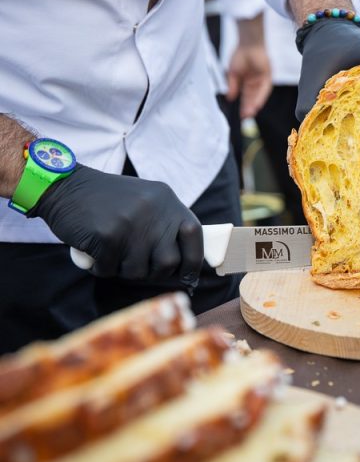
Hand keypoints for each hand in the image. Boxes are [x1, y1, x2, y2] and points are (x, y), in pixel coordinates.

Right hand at [30, 165, 203, 284]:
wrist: (64, 186)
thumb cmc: (108, 200)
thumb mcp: (147, 200)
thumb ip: (166, 224)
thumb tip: (185, 262)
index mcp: (167, 200)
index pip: (194, 234)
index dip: (194, 260)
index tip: (188, 275)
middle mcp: (153, 211)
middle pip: (169, 262)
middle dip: (154, 272)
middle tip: (137, 264)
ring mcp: (130, 224)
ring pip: (139, 271)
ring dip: (124, 270)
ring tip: (112, 253)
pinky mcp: (106, 236)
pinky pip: (110, 270)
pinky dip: (101, 268)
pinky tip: (95, 253)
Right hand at [227, 43, 271, 118]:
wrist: (248, 44)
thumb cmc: (239, 55)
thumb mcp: (233, 73)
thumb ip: (232, 86)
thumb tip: (229, 98)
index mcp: (246, 80)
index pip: (246, 96)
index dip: (244, 105)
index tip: (241, 114)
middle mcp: (255, 81)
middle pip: (252, 97)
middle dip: (249, 107)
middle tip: (246, 117)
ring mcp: (261, 79)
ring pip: (258, 95)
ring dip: (255, 104)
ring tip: (250, 113)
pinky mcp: (267, 76)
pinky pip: (265, 89)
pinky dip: (261, 97)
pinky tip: (257, 104)